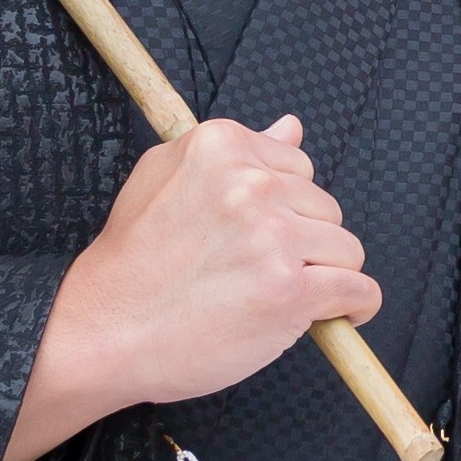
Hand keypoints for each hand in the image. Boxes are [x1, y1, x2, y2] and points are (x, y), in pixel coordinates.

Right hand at [4, 116, 378, 460]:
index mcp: (219, 147)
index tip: (256, 235)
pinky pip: (358, 290)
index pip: (297, 167)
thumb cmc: (128, 265)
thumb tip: (292, 127)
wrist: (102, 333)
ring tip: (284, 296)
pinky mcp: (290, 291)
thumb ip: (233, 154)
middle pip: (325, 207)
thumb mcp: (161, 179)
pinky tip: (339, 315)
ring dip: (327, 275)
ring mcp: (273, 238)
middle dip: (305, 241)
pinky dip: (357, 306)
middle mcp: (250, 184)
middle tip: (259, 272)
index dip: (283, 208)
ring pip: (346, 248)